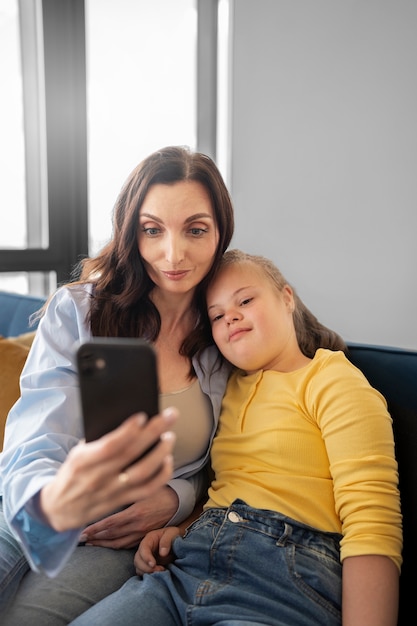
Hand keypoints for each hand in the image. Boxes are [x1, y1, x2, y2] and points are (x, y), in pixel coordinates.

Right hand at [40, 408, 177, 531]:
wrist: (60, 508)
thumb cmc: (73, 472)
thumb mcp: (76, 453)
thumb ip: (97, 441)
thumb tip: (128, 421)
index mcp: (83, 461)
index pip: (109, 446)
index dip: (127, 431)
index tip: (142, 416)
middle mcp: (98, 477)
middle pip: (131, 454)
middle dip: (153, 432)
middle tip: (170, 415)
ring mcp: (111, 492)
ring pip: (142, 473)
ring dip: (160, 453)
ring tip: (170, 436)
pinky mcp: (121, 502)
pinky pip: (147, 490)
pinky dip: (161, 475)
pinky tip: (167, 459)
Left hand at [80, 485, 178, 548]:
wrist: (179, 503)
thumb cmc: (160, 491)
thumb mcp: (144, 487)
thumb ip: (127, 490)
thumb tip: (107, 485)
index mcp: (135, 513)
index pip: (110, 523)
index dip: (95, 528)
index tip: (81, 530)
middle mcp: (137, 526)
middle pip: (111, 535)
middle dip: (94, 538)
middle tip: (79, 539)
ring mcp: (141, 534)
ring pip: (117, 543)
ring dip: (102, 544)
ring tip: (89, 543)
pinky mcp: (145, 538)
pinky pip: (126, 545)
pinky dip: (114, 545)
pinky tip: (106, 544)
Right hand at [134, 526, 180, 574]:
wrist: (178, 542)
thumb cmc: (174, 535)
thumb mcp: (172, 533)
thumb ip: (167, 540)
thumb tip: (162, 553)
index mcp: (149, 539)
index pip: (143, 549)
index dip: (146, 557)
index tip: (153, 564)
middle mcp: (145, 549)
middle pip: (137, 560)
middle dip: (146, 568)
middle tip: (160, 570)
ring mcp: (145, 559)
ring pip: (139, 568)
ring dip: (148, 573)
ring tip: (161, 572)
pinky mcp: (149, 566)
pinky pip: (143, 573)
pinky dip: (149, 576)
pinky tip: (159, 575)